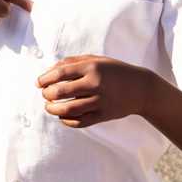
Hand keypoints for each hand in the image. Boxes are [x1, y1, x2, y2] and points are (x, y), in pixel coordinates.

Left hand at [37, 55, 155, 127]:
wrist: (142, 89)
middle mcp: (95, 84)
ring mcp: (100, 101)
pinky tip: (62, 116)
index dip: (44, 79)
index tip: (38, 83)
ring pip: (68, 109)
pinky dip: (67, 121)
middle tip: (45, 95)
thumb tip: (47, 72)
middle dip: (47, 94)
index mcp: (92, 67)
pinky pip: (80, 122)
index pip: (60, 73)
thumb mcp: (95, 59)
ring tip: (49, 107)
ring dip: (53, 109)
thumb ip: (71, 62)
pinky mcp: (104, 115)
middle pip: (60, 92)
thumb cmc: (113, 71)